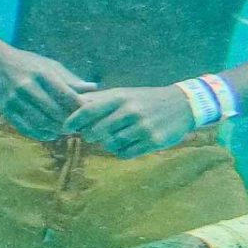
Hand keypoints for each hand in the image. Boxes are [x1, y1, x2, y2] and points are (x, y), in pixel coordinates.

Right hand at [0, 44, 94, 138]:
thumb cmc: (28, 63)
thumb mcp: (49, 65)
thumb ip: (70, 79)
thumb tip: (94, 88)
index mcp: (41, 73)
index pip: (65, 95)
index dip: (79, 108)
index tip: (87, 114)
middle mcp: (26, 86)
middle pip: (53, 111)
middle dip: (68, 122)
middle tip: (78, 127)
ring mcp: (14, 99)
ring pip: (40, 122)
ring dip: (55, 130)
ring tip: (64, 131)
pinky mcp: (5, 109)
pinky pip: (25, 127)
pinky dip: (39, 134)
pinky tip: (49, 134)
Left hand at [64, 84, 197, 158]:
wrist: (182, 104)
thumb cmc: (145, 99)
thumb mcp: (123, 93)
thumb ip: (99, 100)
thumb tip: (70, 103)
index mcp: (120, 97)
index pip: (88, 110)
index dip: (73, 121)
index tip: (64, 128)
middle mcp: (130, 111)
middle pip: (96, 131)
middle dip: (91, 135)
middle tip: (93, 134)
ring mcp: (143, 127)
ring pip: (110, 145)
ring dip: (107, 144)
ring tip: (113, 137)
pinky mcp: (153, 141)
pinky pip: (125, 154)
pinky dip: (120, 152)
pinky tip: (126, 144)